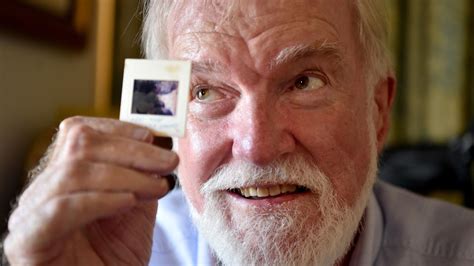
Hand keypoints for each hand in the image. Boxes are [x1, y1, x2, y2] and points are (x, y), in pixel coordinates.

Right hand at [3, 116, 178, 264]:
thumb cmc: (115, 257)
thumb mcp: (135, 207)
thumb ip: (140, 175)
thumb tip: (158, 145)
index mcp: (64, 178)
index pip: (80, 133)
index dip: (118, 130)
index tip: (153, 136)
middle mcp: (43, 191)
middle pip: (79, 146)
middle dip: (131, 151)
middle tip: (168, 162)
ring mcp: (30, 215)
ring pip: (74, 172)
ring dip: (125, 176)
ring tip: (156, 188)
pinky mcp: (27, 242)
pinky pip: (60, 209)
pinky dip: (99, 200)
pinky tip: (127, 203)